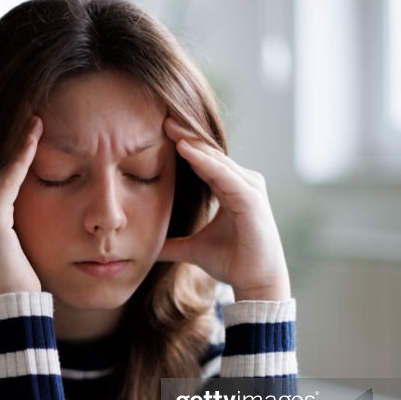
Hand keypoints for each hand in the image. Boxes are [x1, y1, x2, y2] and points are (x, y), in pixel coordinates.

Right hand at [0, 116, 43, 298]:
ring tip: (37, 119)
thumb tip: (22, 192)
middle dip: (15, 144)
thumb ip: (10, 213)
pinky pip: (10, 177)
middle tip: (35, 116)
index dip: (12, 153)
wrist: (11, 304)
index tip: (30, 129)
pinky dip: (23, 155)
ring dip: (21, 142)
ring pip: (1, 168)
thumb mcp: (10, 238)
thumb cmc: (16, 277)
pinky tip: (36, 135)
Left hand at [159, 117, 290, 300]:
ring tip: (169, 126)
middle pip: (210, 153)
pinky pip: (224, 175)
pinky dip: (205, 162)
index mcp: (230, 188)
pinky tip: (186, 150)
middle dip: (185, 135)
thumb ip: (170, 244)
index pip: (203, 160)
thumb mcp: (192, 249)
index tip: (157, 131)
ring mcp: (249, 188)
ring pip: (216, 159)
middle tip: (161, 117)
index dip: (182, 145)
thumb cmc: (231, 262)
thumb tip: (145, 248)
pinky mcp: (251, 198)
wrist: (256, 282)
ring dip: (192, 142)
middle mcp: (242, 183)